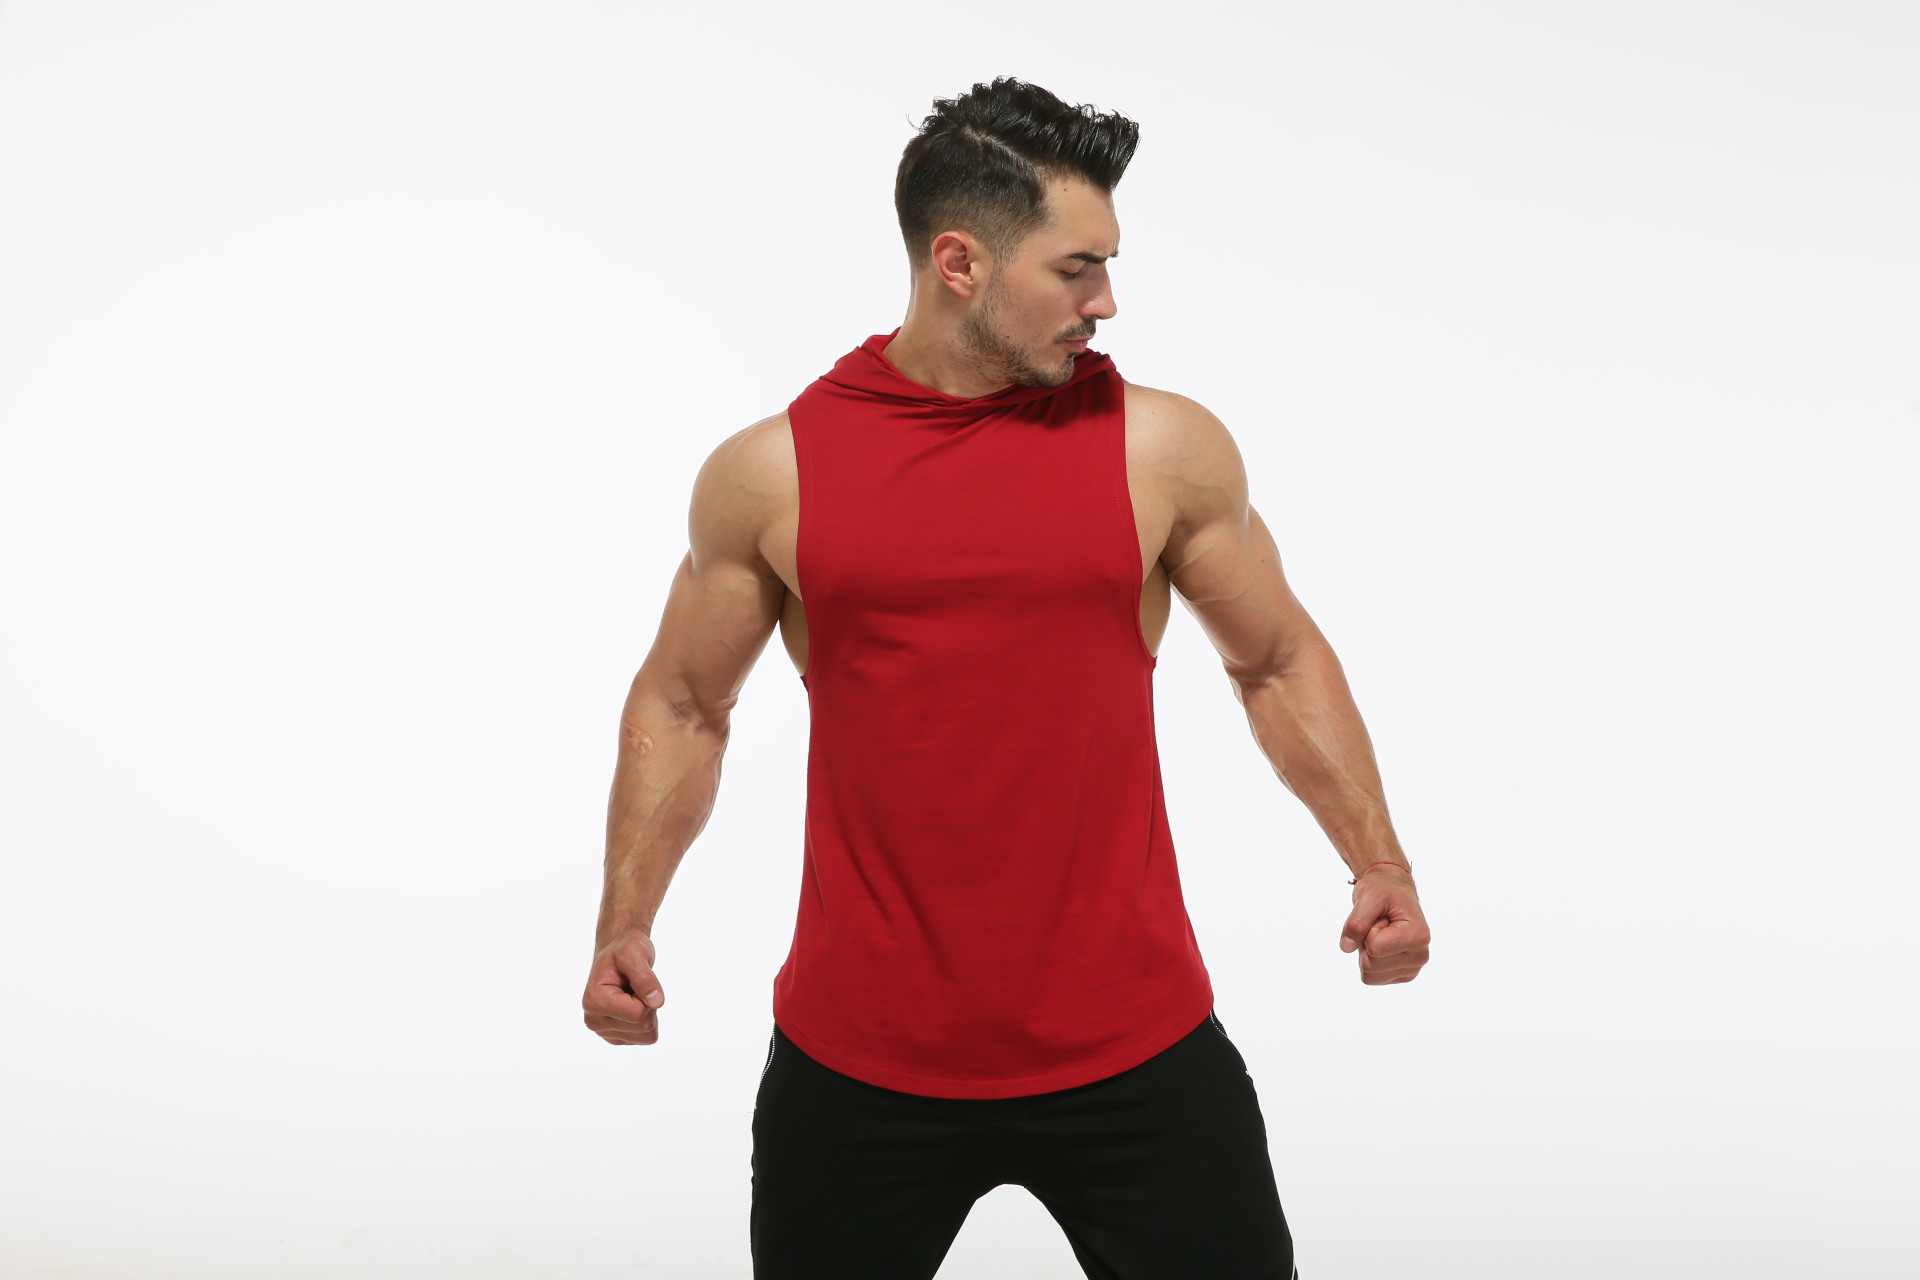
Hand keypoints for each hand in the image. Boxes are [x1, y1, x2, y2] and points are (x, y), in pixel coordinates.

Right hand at [582, 926, 666, 1043]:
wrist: (617, 953)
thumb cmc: (624, 949)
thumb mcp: (634, 954)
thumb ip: (645, 978)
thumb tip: (657, 1002)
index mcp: (593, 1002)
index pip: (637, 1014)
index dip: (646, 995)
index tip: (634, 978)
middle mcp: (594, 1021)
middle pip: (643, 1026)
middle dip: (648, 1003)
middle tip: (635, 985)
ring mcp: (604, 1032)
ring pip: (647, 1035)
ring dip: (648, 1012)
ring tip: (633, 994)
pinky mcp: (616, 1037)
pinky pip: (646, 1038)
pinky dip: (646, 1020)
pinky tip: (633, 1004)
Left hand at [1339, 865, 1429, 984]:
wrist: (1393, 889)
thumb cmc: (1384, 890)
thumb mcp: (1368, 897)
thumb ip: (1356, 922)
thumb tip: (1346, 947)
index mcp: (1419, 936)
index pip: (1375, 948)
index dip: (1369, 930)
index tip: (1381, 917)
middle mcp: (1420, 956)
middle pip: (1371, 965)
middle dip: (1366, 942)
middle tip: (1379, 924)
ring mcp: (1412, 969)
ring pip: (1369, 975)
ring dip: (1367, 952)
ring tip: (1380, 933)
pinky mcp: (1401, 975)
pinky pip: (1371, 978)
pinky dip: (1369, 960)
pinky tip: (1381, 944)